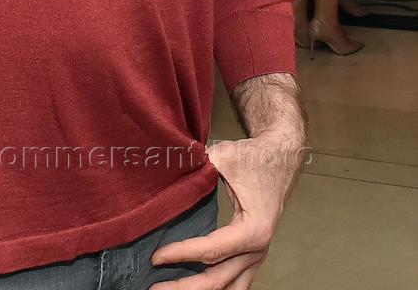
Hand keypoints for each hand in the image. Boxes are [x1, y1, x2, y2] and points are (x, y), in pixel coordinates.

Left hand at [150, 130, 305, 287]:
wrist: (279, 158)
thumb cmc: (253, 158)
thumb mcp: (224, 156)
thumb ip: (198, 164)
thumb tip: (168, 166)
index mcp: (253, 230)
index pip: (212, 250)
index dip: (182, 253)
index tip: (156, 257)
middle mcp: (257, 251)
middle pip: (217, 280)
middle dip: (184, 287)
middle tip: (153, 288)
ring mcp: (256, 258)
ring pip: (227, 288)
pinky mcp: (251, 258)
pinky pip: (233, 283)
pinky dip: (213, 287)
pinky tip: (190, 286)